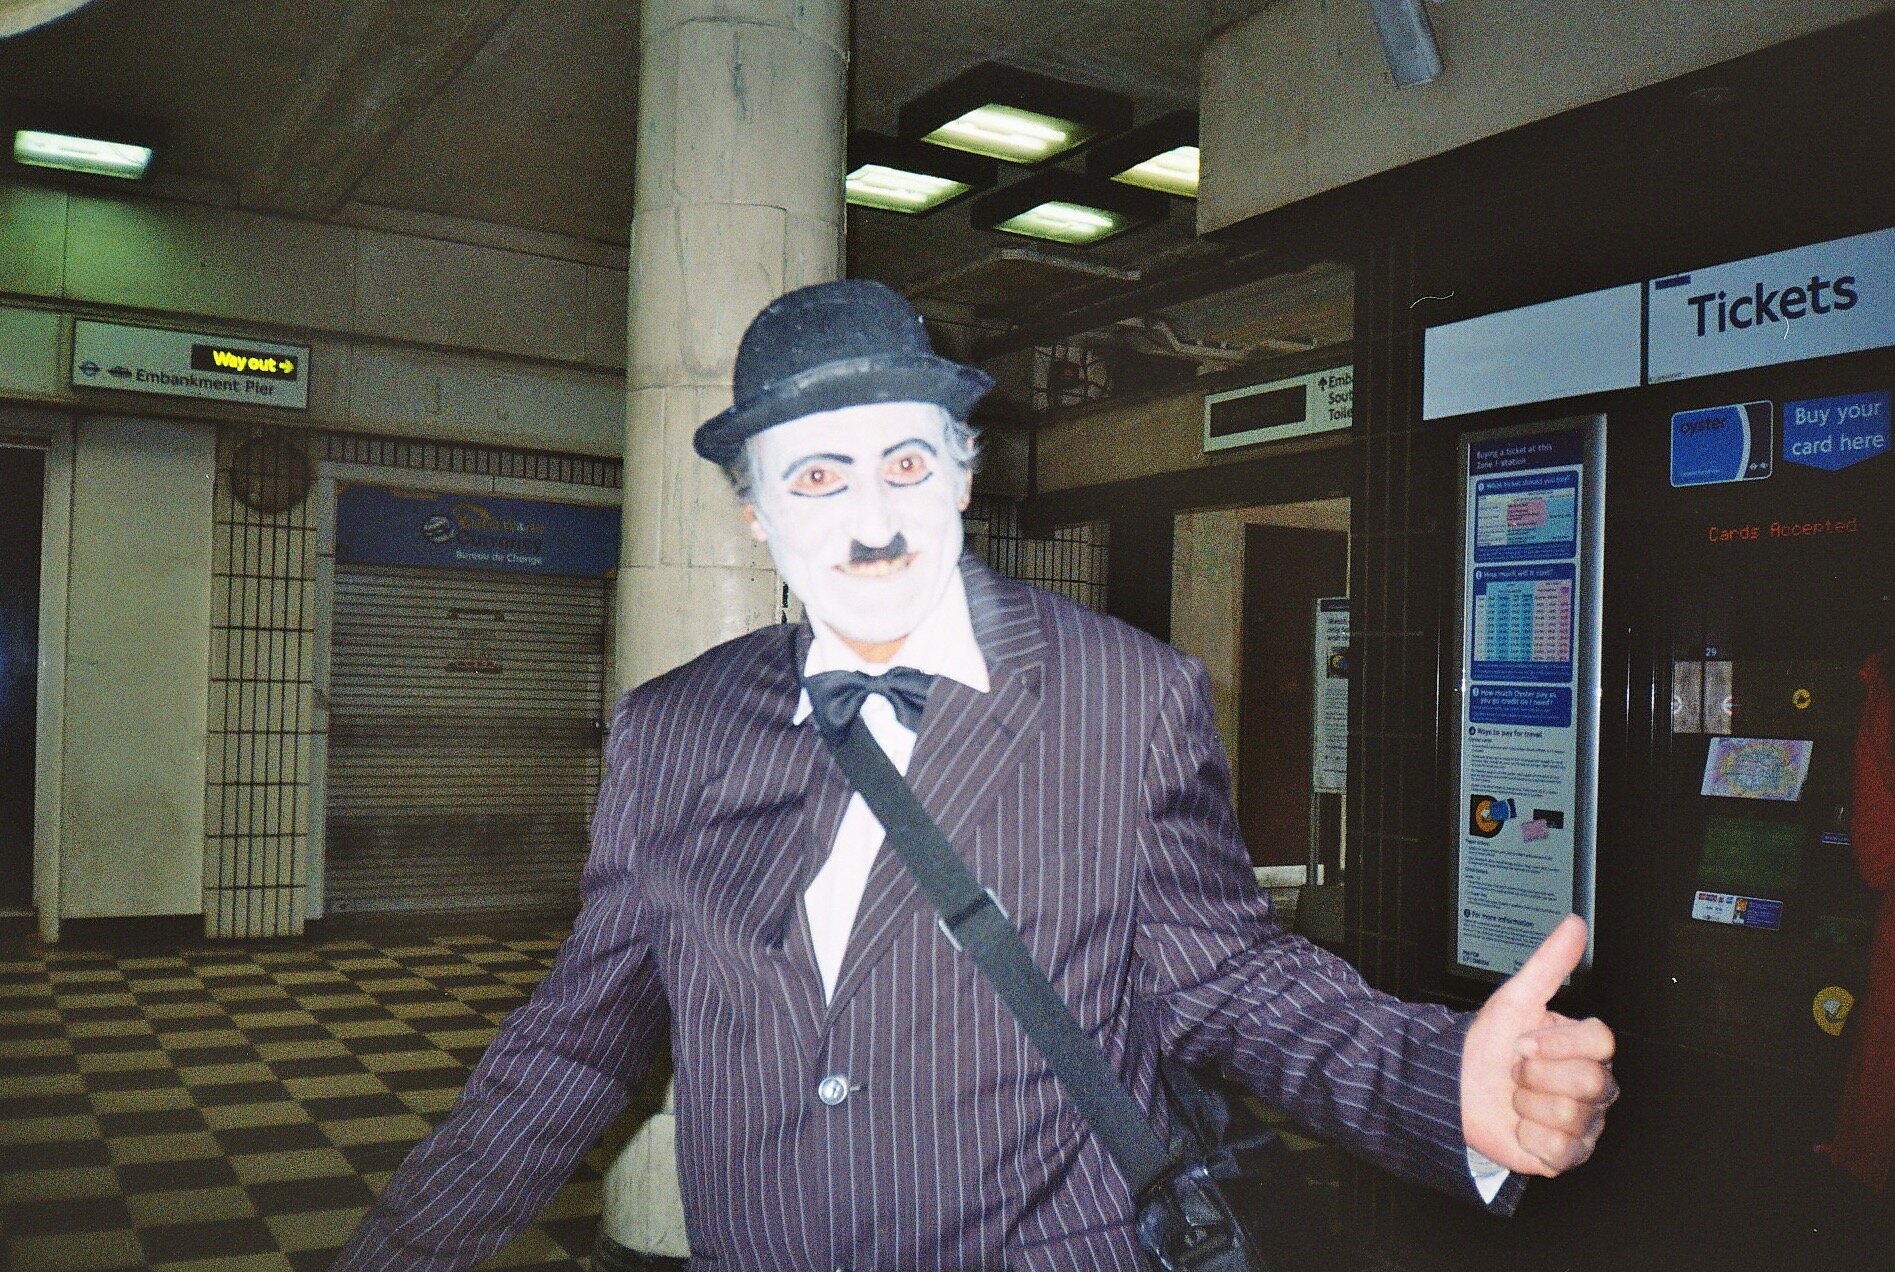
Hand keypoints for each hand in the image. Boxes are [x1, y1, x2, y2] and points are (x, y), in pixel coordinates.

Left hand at [1460, 914, 1617, 1176]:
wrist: (1455, 1087)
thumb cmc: (1487, 1044)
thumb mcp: (1514, 998)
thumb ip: (1549, 962)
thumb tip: (1573, 925)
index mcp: (1584, 1048)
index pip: (1600, 1041)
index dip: (1556, 1042)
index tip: (1523, 1040)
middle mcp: (1591, 1086)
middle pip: (1587, 1080)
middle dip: (1536, 1074)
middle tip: (1517, 1070)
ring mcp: (1583, 1122)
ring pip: (1570, 1114)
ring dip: (1527, 1104)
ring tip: (1515, 1096)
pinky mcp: (1566, 1154)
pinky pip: (1558, 1148)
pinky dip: (1527, 1135)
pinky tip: (1519, 1124)